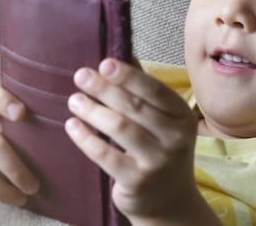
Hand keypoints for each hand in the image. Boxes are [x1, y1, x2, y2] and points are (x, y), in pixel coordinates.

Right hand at [0, 83, 39, 206]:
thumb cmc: (25, 147)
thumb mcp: (34, 134)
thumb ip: (48, 125)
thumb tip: (82, 125)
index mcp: (4, 110)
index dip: (2, 99)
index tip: (21, 112)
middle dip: (16, 150)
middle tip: (35, 164)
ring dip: (16, 172)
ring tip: (33, 189)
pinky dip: (4, 191)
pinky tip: (19, 198)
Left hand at [66, 58, 207, 222]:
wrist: (170, 201)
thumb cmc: (161, 151)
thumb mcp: (164, 121)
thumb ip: (145, 90)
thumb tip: (125, 54)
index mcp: (182, 117)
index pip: (155, 90)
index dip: (129, 75)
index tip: (104, 63)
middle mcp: (175, 138)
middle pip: (134, 106)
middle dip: (104, 89)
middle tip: (81, 76)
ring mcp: (157, 161)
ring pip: (119, 128)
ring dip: (92, 111)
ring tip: (74, 100)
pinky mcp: (137, 181)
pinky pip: (105, 155)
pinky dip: (86, 138)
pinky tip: (72, 126)